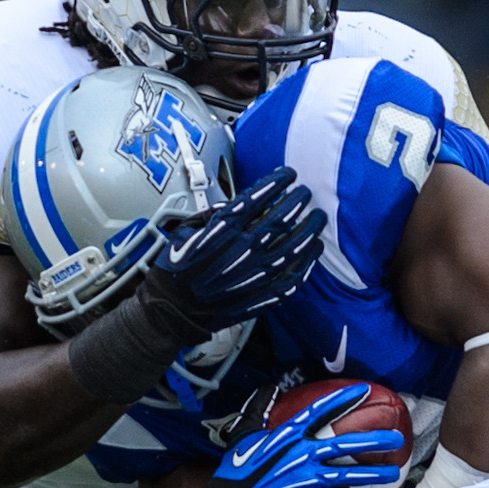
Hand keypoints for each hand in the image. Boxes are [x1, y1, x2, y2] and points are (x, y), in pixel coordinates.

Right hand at [138, 166, 325, 333]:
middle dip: (297, 202)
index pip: (257, 199)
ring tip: (317, 218)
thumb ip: (211, 216)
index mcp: (222, 231)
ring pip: (293, 247)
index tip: (288, 175)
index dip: (276, 183)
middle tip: (305, 193)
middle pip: (280, 219)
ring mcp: (254, 275)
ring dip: (308, 230)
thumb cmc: (174, 273)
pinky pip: (292, 278)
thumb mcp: (183, 233)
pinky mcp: (260, 296)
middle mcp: (242, 250)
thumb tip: (231, 206)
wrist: (171, 312)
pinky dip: (307, 263)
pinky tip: (314, 251)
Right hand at [192, 382, 405, 487]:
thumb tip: (270, 387)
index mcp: (287, 435)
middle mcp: (301, 456)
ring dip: (373, 474)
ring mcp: (307, 481)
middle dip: (373, 440)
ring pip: (348, 474)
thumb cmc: (237, 468)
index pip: (320, 412)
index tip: (365, 391)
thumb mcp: (245, 433)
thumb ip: (260, 409)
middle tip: (396, 437)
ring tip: (394, 471)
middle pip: (344, 444)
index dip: (344, 400)